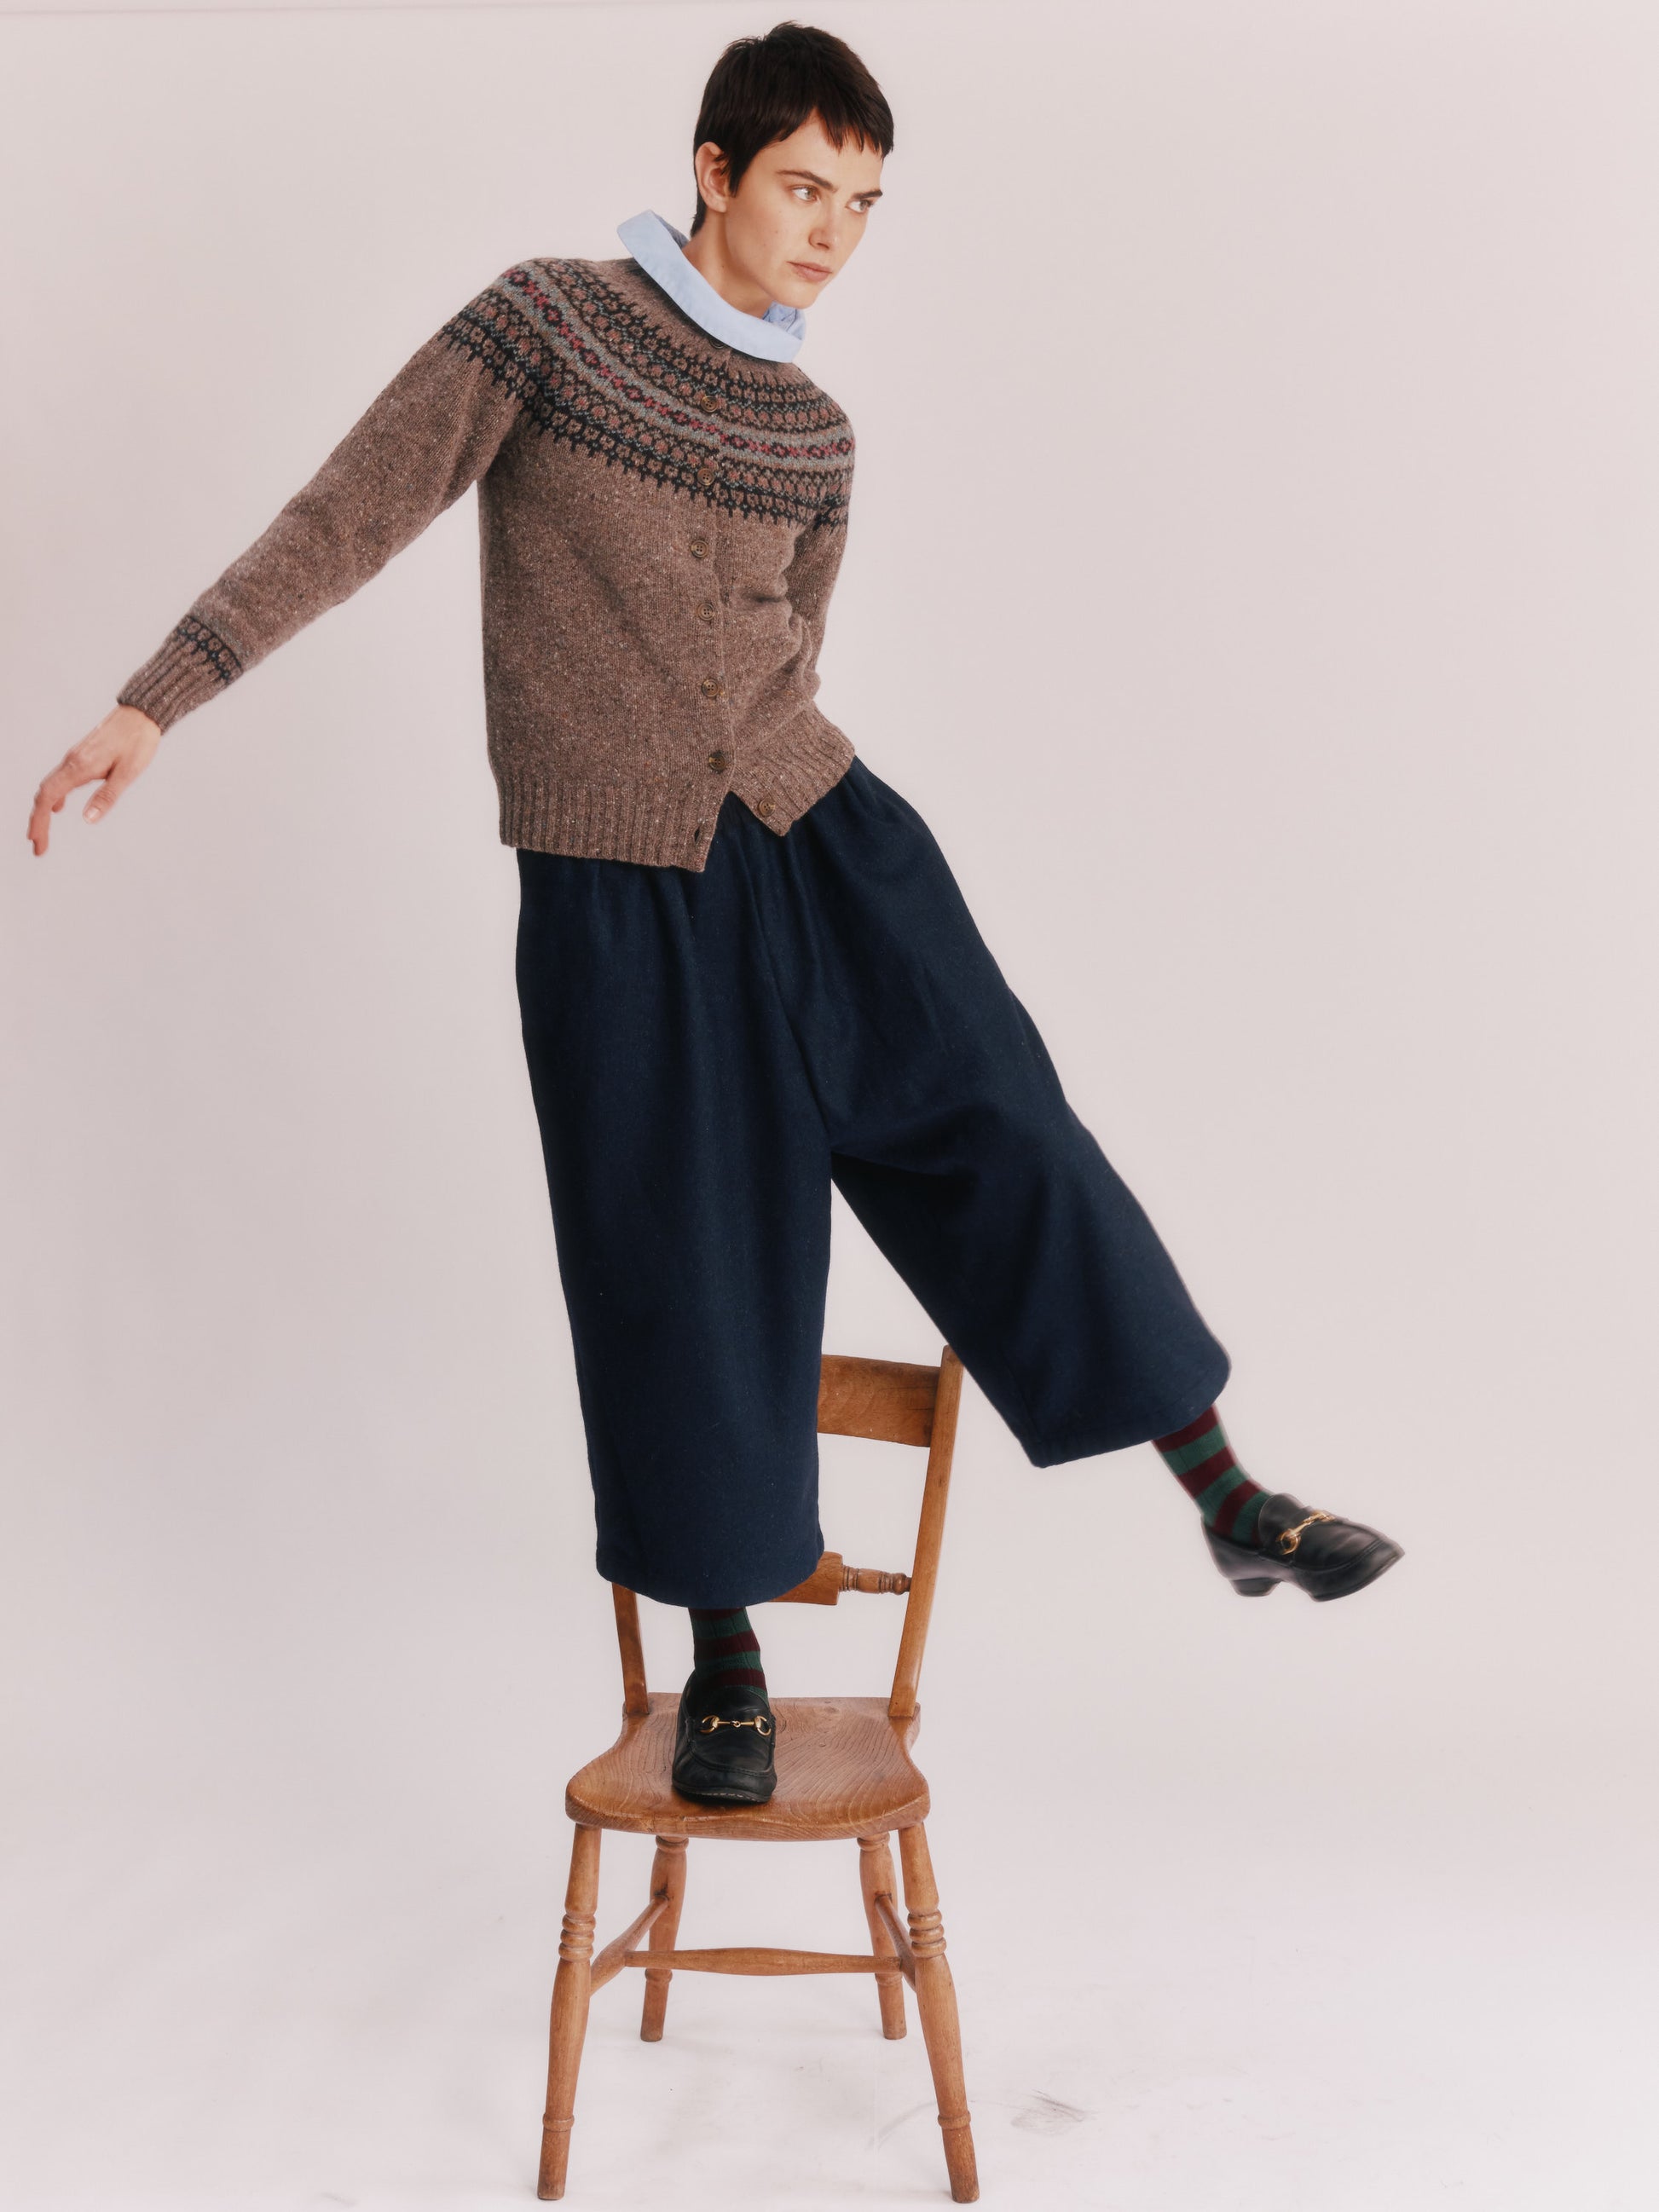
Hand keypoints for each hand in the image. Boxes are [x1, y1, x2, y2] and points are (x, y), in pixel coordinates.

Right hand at [28, 704, 162, 855]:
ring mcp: (74, 758)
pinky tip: (59, 808)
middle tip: (38, 847)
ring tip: (43, 833)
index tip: (38, 844)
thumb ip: (107, 796)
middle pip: (43, 795)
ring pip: (49, 787)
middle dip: (37, 822)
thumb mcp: (127, 773)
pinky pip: (59, 779)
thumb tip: (88, 819)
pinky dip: (54, 797)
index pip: (47, 798)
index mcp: (79, 766)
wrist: (140, 715)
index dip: (39, 823)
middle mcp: (71, 761)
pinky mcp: (80, 756)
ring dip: (43, 811)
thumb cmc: (138, 742)